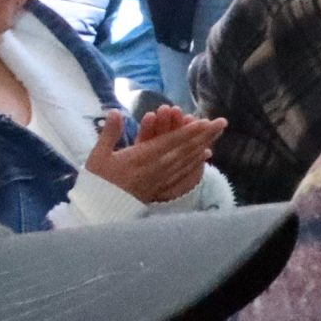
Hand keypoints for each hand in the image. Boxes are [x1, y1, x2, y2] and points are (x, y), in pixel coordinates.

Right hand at [83, 106, 223, 203]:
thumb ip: (110, 133)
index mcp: (142, 157)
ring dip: (204, 144)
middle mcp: (157, 167)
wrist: (101, 209)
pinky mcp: (161, 186)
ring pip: (187, 159)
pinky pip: (183, 172)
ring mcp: (161, 178)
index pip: (170, 142)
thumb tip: (116, 111)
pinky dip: (196, 162)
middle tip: (222, 122)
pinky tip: (205, 155)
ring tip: (217, 133)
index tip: (204, 121)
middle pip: (185, 149)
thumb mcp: (99, 155)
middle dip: (204, 134)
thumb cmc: (98, 181)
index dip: (188, 132)